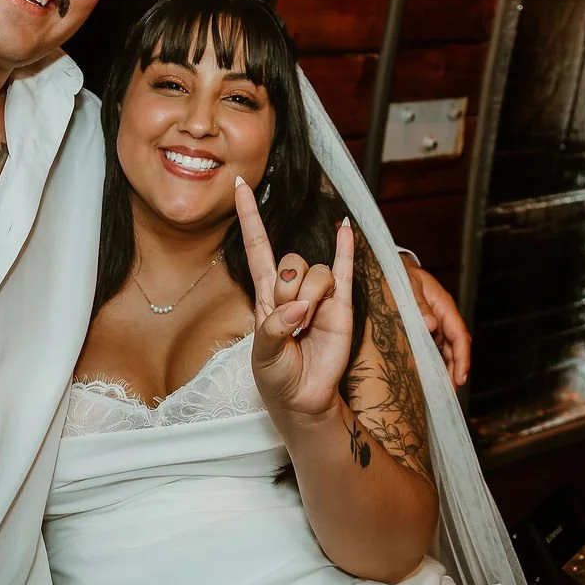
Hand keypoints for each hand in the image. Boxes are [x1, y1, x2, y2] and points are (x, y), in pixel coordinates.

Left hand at [236, 177, 354, 418]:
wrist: (304, 399)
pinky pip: (345, 270)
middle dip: (288, 290)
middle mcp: (293, 288)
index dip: (249, 217)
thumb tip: (299, 308)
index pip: (257, 246)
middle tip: (290, 321)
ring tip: (308, 325)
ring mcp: (319, 295)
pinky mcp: (342, 306)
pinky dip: (346, 249)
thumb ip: (273, 329)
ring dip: (311, 297)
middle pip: (290, 262)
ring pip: (317, 272)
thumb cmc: (277, 376)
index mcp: (266, 294)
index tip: (238, 186)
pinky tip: (345, 228)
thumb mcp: (262, 355)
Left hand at [400, 260, 469, 386]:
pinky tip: (430, 376)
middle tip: (451, 392)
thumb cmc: (401, 274)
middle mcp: (443, 316)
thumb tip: (431, 325)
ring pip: (447, 349)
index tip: (460, 377)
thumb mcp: (408, 286)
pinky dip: (435, 362)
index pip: (459, 335)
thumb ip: (419, 305)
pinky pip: (435, 347)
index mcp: (444, 305)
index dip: (462, 358)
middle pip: (456, 346)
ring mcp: (436, 322)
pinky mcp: (426, 328)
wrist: (392, 267)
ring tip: (444, 390)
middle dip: (457, 370)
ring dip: (447, 369)